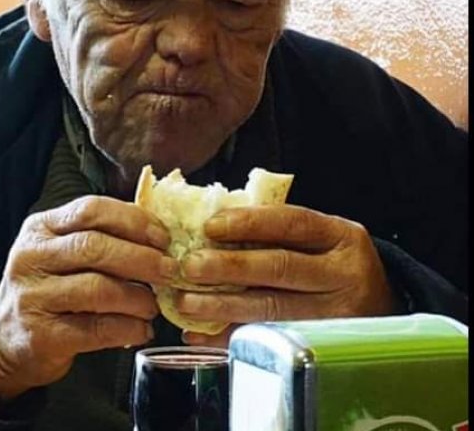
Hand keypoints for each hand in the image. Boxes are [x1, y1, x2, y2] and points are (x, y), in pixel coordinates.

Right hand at [0, 196, 178, 400]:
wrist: (3, 339)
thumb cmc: (46, 289)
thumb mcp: (60, 252)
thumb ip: (99, 237)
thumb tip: (159, 235)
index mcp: (41, 228)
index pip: (91, 210)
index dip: (132, 221)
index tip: (162, 236)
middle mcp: (31, 257)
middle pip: (94, 247)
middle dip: (141, 258)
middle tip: (169, 270)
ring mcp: (33, 297)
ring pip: (97, 289)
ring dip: (137, 297)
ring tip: (154, 305)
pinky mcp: (42, 336)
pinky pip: (96, 329)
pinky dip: (128, 329)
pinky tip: (141, 330)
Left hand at [176, 204, 392, 347]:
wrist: (382, 308)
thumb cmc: (334, 266)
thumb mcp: (322, 239)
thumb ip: (278, 231)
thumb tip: (210, 230)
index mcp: (342, 237)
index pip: (292, 223)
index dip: (249, 223)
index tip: (210, 226)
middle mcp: (344, 275)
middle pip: (280, 267)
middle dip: (229, 267)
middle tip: (190, 266)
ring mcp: (337, 315)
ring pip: (272, 308)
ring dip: (222, 306)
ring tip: (187, 301)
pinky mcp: (322, 347)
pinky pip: (268, 340)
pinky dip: (230, 337)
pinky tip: (202, 334)